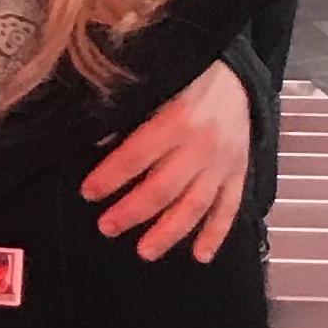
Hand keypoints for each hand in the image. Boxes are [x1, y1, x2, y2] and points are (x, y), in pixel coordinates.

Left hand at [83, 53, 253, 262]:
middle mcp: (202, 146)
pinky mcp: (240, 171)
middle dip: (132, 212)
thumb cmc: (187, 76)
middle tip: (107, 228)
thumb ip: (129, 116)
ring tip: (145, 251)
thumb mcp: (155, 85)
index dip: (110, 176)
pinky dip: (217, 233)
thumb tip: (98, 145)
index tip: (87, 193)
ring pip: (196, 206)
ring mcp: (224, 163)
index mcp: (177, 119)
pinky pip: (229, 207)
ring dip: (170, 232)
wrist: (237, 72)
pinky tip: (201, 255)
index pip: (136, 155)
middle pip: (164, 188)